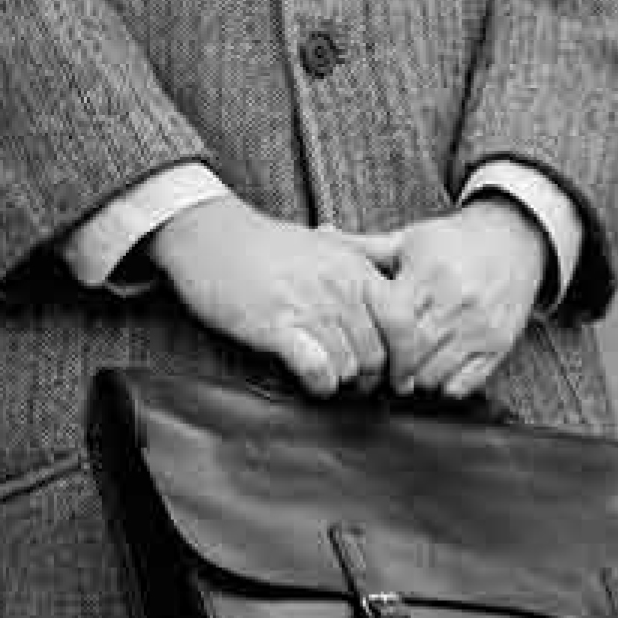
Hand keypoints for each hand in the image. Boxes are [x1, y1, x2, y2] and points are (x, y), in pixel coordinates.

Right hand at [148, 196, 394, 396]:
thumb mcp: (326, 247)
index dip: (408, 359)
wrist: (209, 233)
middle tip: (357, 385)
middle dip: (371, 378)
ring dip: (341, 381)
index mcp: (357, 269)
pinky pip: (318, 369)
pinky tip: (312, 381)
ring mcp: (310, 306)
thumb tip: (389, 309)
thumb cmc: (265, 246)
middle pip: (378, 353)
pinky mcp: (277, 325)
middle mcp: (340, 287)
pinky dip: (320, 384)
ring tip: (329, 378)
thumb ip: (361, 271)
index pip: (404, 323)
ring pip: (350, 366)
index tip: (401, 380)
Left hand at [360, 197, 557, 404]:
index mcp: (429, 272)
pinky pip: (465, 384)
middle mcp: (458, 300)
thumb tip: (319, 233)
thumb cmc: (453, 243)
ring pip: (435, 375)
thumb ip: (364, 246)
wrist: (514, 239)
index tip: (363, 349)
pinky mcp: (500, 344)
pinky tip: (434, 373)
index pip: (392, 322)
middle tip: (376, 373)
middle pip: (412, 354)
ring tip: (404, 373)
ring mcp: (481, 326)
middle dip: (389, 369)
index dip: (373, 342)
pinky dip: (444, 387)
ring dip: (414, 380)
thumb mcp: (409, 239)